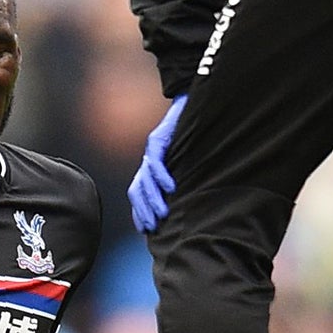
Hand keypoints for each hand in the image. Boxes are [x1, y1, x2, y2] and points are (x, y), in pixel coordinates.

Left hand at [128, 95, 185, 233]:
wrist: (194, 103)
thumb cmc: (196, 135)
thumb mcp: (187, 162)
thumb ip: (182, 180)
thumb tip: (186, 203)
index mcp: (153, 166)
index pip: (139, 193)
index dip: (139, 212)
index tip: (146, 230)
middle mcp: (149, 159)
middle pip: (137, 190)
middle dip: (143, 211)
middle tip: (154, 228)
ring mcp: (152, 149)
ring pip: (144, 179)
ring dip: (153, 198)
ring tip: (164, 213)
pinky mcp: (159, 137)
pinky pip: (155, 160)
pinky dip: (162, 175)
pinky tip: (171, 187)